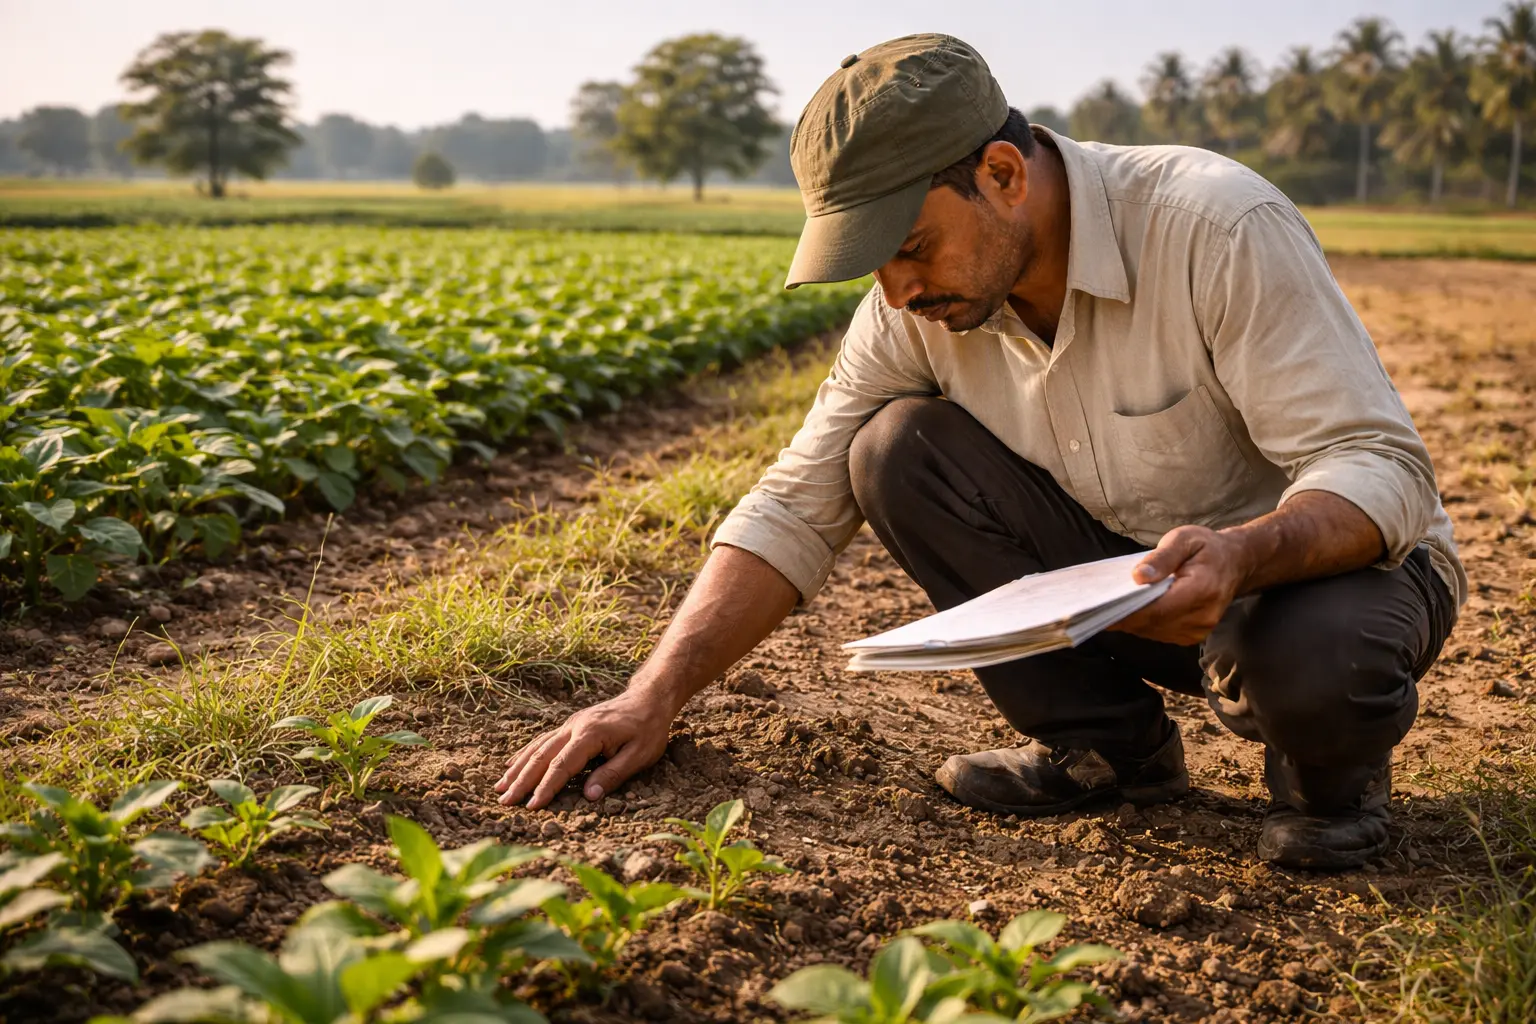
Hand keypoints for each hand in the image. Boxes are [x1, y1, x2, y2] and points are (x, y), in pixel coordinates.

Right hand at [494, 688, 675, 808]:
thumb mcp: (640, 755)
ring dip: (517, 768)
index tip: (531, 806)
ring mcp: (570, 724)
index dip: (546, 787)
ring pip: (537, 747)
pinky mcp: (570, 725)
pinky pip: (542, 740)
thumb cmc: (648, 728)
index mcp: (591, 734)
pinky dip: (525, 753)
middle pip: (542, 756)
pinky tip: (511, 764)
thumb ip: (613, 774)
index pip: (562, 765)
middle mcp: (574, 727)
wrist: (649, 698)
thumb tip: (588, 796)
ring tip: (499, 788)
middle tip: (504, 802)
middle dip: (522, 781)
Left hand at [1111, 525, 1252, 645]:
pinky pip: (1159, 633)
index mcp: (1202, 590)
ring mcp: (1199, 630)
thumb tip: (1138, 577)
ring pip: (1152, 631)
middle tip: (1097, 606)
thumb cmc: (1206, 547)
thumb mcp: (1184, 539)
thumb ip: (1161, 558)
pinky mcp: (1193, 636)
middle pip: (1152, 623)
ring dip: (1131, 620)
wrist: (1235, 563)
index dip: (1127, 612)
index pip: (1158, 609)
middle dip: (1123, 616)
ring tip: (1111, 605)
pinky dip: (1143, 623)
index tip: (1101, 608)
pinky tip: (1132, 609)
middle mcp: (1202, 616)